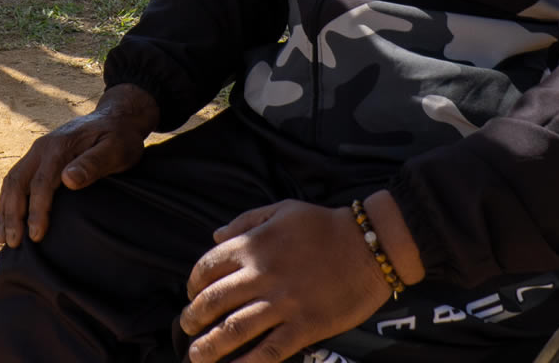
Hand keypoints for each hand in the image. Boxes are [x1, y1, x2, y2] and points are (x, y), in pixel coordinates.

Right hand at [0, 83, 157, 247]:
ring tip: (2, 239)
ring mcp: (37, 152)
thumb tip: (68, 179)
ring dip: (5, 210)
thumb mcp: (115, 150)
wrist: (115, 118)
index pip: (40, 183)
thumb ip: (93, 164)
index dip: (36, 211)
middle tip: (12, 244)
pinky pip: (16, 179)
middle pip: (16, 182)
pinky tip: (8, 219)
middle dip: (11, 214)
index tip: (36, 236)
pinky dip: (8, 200)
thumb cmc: (119, 138)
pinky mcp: (38, 158)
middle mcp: (42, 148)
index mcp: (59, 146)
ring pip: (11, 181)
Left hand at [178, 201, 392, 362]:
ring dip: (210, 347)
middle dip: (193, 319)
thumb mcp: (281, 210)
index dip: (192, 284)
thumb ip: (245, 222)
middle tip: (187, 329)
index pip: (207, 266)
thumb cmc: (324, 225)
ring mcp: (283, 303)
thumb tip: (214, 235)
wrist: (370, 245)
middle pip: (214, 301)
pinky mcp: (305, 326)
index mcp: (253, 245)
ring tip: (196, 356)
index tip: (191, 295)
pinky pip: (269, 350)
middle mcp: (262, 275)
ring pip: (235, 329)